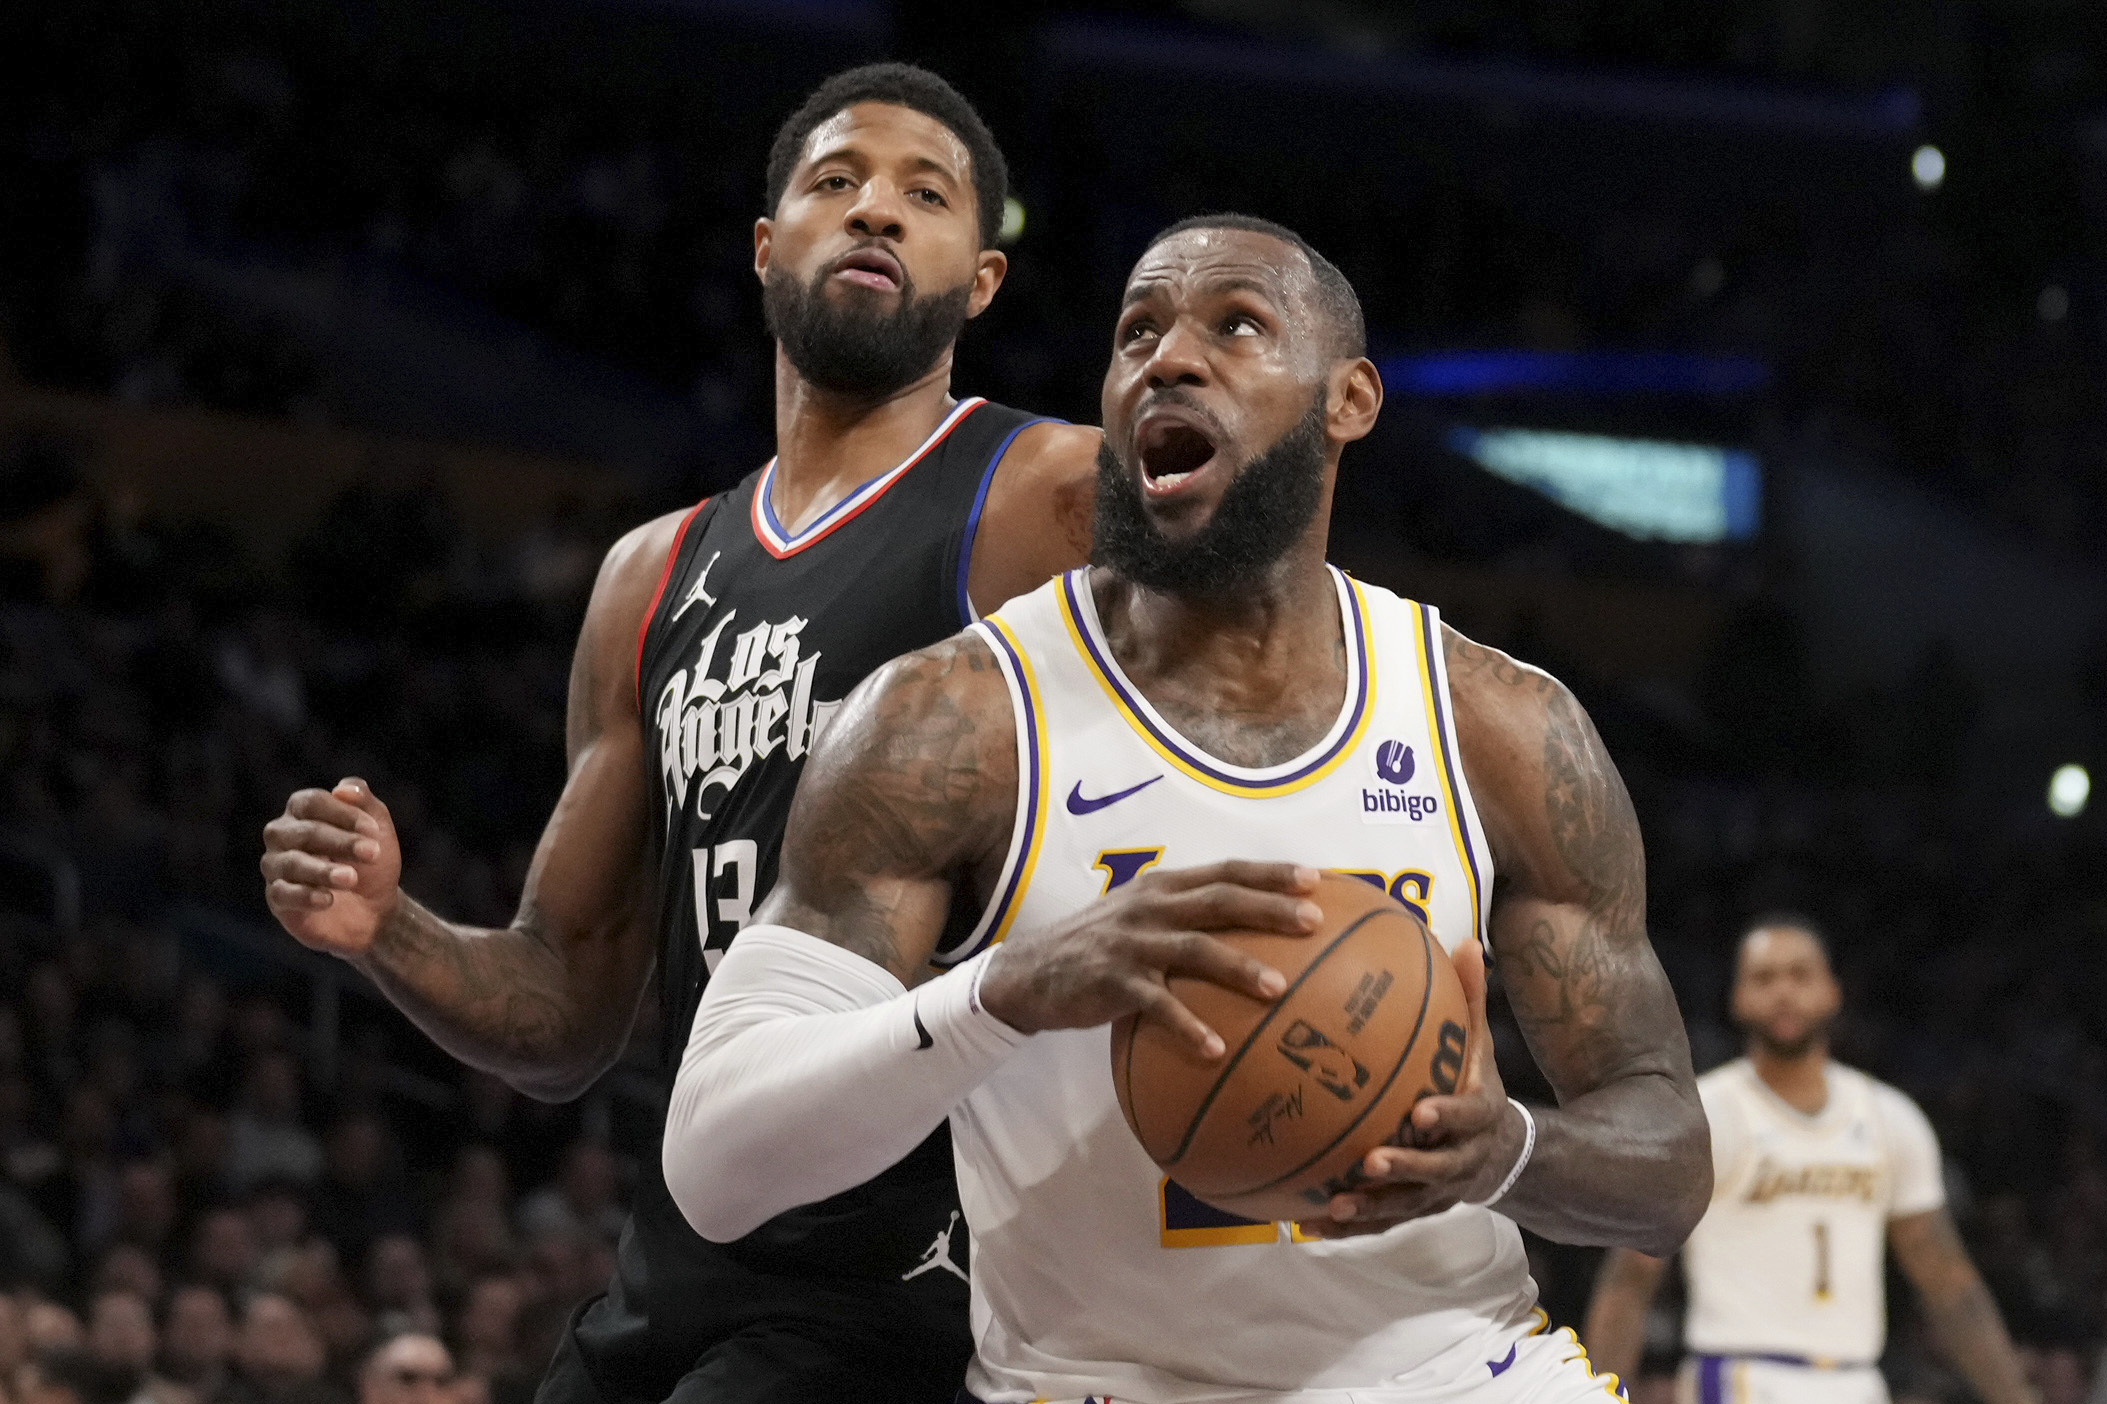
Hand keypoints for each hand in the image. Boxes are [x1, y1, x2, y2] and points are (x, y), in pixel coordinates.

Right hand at [261, 778, 401, 956]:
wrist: (375, 909)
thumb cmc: (370, 862)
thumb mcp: (378, 829)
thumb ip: (364, 802)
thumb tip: (342, 789)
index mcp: (302, 811)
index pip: (311, 802)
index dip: (343, 814)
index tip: (373, 830)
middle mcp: (282, 835)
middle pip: (305, 832)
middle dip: (341, 842)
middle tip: (373, 853)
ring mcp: (276, 867)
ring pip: (292, 863)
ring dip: (324, 870)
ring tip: (351, 878)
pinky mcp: (277, 899)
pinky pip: (282, 893)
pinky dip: (305, 896)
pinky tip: (328, 899)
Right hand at [977, 861, 1320, 1057]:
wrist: (1030, 972)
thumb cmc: (1100, 948)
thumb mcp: (1140, 919)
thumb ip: (1185, 918)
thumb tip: (1253, 937)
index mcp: (1163, 887)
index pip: (1225, 871)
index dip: (1270, 873)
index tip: (1316, 879)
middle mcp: (1150, 907)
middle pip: (1219, 900)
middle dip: (1269, 908)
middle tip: (1314, 921)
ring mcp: (1131, 942)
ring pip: (1194, 949)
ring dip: (1238, 967)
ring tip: (1279, 989)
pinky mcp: (1112, 981)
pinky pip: (1157, 1005)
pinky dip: (1187, 1026)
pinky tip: (1215, 1050)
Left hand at [1298, 938, 1520, 1236]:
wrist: (1503, 1153)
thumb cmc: (1474, 1086)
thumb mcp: (1480, 1046)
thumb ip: (1470, 1000)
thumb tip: (1465, 941)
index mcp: (1479, 1115)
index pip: (1467, 1116)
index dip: (1448, 1116)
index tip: (1422, 1111)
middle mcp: (1461, 1159)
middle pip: (1436, 1169)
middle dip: (1406, 1167)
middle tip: (1370, 1161)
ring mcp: (1438, 1191)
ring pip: (1405, 1205)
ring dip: (1371, 1209)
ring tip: (1333, 1205)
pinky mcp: (1416, 1210)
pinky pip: (1380, 1224)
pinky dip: (1349, 1228)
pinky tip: (1308, 1227)